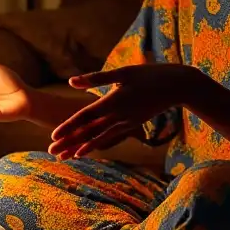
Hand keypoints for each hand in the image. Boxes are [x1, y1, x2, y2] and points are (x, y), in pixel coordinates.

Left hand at [50, 63, 195, 159]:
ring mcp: (125, 123)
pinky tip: (85, 150)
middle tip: (52, 151)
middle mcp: (117, 116)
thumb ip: (95, 78)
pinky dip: (97, 144)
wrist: (177, 87)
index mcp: (112, 101)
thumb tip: (71, 81)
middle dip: (69, 141)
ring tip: (64, 156)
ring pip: (99, 138)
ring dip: (80, 147)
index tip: (54, 135)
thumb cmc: (149, 74)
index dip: (69, 126)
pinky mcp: (131, 125)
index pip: (86, 116)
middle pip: (89, 131)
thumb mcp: (122, 72)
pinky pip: (110, 137)